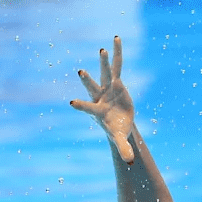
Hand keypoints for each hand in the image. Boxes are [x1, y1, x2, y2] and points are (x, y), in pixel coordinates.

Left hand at [70, 36, 136, 163]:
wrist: (119, 120)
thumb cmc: (116, 129)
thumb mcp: (120, 139)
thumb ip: (123, 148)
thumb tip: (130, 162)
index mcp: (97, 112)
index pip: (87, 108)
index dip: (81, 106)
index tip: (71, 103)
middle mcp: (99, 97)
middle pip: (92, 87)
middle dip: (87, 80)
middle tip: (80, 72)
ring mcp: (107, 88)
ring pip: (105, 73)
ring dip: (104, 62)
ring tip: (102, 49)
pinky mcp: (116, 82)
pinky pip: (117, 65)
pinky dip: (117, 53)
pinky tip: (116, 38)